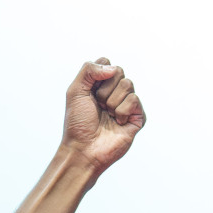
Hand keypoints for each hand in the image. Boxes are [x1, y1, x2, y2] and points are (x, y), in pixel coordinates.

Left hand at [62, 57, 145, 171]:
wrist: (83, 149)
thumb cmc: (77, 123)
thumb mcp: (75, 91)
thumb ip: (89, 71)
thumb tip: (113, 68)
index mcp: (98, 85)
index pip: (107, 63)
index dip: (97, 75)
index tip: (88, 92)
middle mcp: (114, 92)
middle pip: (118, 71)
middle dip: (103, 89)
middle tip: (97, 105)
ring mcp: (126, 103)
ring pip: (127, 84)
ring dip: (111, 101)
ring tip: (106, 115)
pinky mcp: (137, 116)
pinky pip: (134, 100)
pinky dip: (121, 111)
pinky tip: (117, 123)